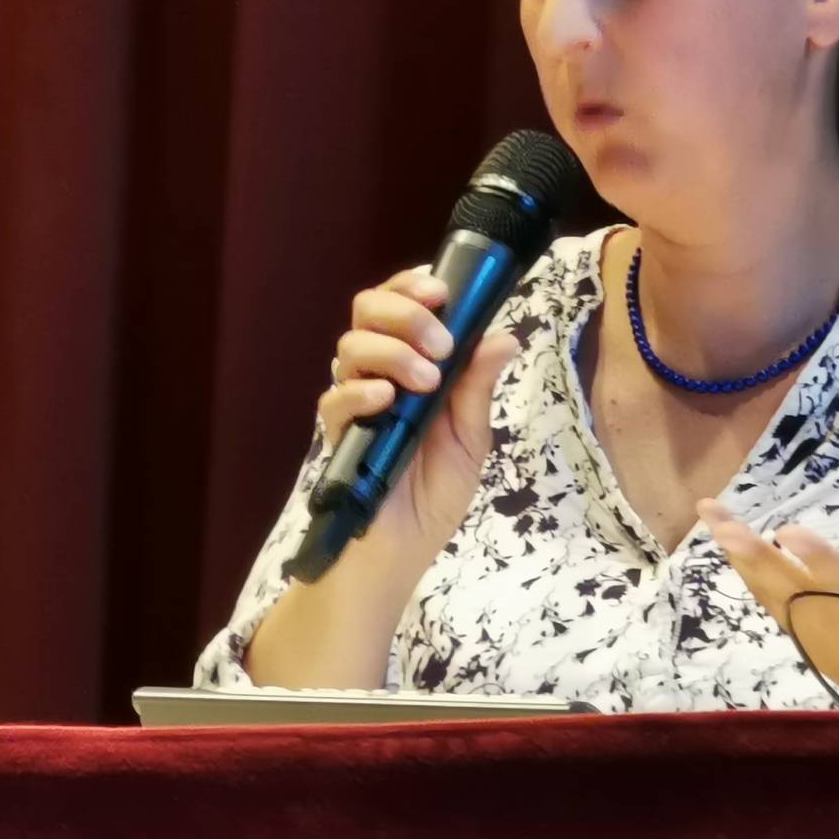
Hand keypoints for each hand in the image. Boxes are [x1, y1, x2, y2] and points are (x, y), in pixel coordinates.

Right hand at [319, 267, 520, 560]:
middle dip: (404, 311)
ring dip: (391, 351)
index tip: (441, 292)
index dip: (413, 285)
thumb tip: (503, 337)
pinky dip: (359, 391)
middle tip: (439, 343)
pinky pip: (335, 400)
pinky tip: (386, 400)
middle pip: (367, 310)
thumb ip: (477, 387)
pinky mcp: (338, 437)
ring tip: (424, 381)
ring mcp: (355, 404)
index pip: (399, 303)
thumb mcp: (471, 437)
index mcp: (411, 365)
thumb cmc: (434, 495)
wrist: (400, 553)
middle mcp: (378, 374)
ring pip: (351, 346)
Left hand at [696, 500, 838, 711]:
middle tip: (720, 521)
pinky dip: (754, 579)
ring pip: (776, 595)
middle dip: (755, 555)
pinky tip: (732, 553)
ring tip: (714, 520)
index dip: (819, 562)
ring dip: (744, 559)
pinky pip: (777, 608)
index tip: (789, 534)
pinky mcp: (815, 644)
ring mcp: (823, 640)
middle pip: (793, 589)